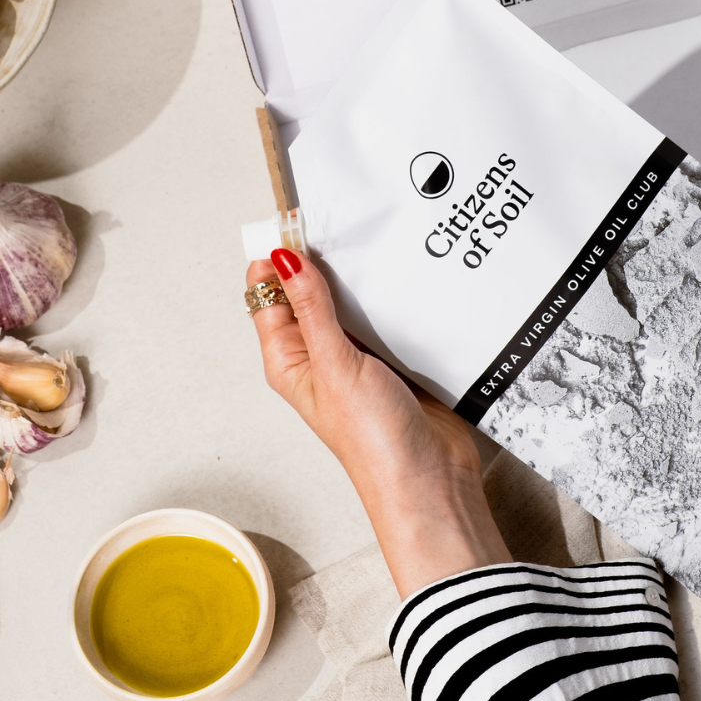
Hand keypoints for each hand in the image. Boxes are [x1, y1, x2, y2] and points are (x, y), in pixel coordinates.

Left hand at [247, 248, 508, 596]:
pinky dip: (389, 292)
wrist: (432, 480)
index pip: (268, 294)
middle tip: (337, 221)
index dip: (275, 256)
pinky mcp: (394, 354)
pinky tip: (400, 272)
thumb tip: (283, 260)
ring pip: (349, 297)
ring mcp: (358, 354)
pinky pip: (385, 311)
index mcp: (289, 358)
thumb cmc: (373, 442)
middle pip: (309, 290)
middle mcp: (319, 354)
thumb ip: (312, 309)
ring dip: (358, 275)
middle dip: (320, 258)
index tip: (294, 220)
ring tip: (370, 241)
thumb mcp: (334, 365)